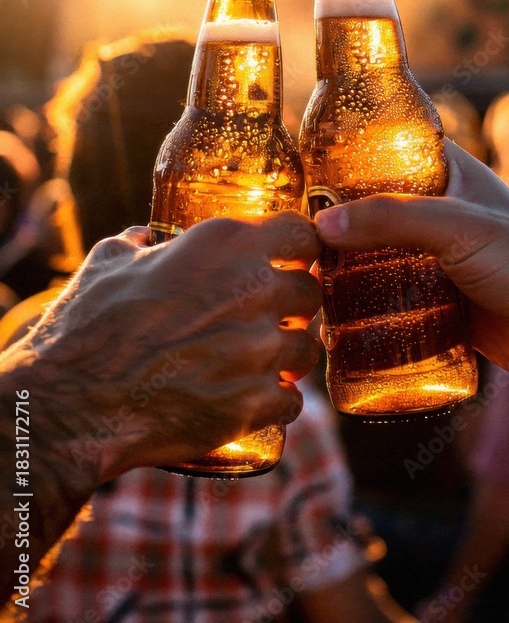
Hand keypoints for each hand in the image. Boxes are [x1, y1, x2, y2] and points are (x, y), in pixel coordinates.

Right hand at [1, 212, 320, 492]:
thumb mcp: (108, 262)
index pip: (302, 232)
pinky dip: (276, 403)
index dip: (298, 248)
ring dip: (288, 358)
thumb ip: (137, 243)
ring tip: (258, 365)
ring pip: (307, 349)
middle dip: (293, 307)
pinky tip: (252, 403)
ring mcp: (260, 349)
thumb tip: (142, 237)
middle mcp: (253, 289)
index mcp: (224, 244)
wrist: (71, 403)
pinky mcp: (256, 402)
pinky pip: (292, 401)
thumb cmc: (86, 326)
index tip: (289, 261)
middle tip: (268, 320)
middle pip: (310, 292)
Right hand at [315, 140, 508, 388]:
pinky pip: (388, 300)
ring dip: (341, 272)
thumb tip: (322, 224)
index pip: (380, 150)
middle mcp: (436, 210)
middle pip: (368, 209)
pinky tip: (331, 323)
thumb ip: (393, 219)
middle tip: (287, 240)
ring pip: (374, 257)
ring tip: (300, 284)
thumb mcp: (458, 227)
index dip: (338, 157)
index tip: (294, 174)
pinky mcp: (438, 301)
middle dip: (330, 225)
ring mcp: (435, 257)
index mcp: (444, 172)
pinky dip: (361, 309)